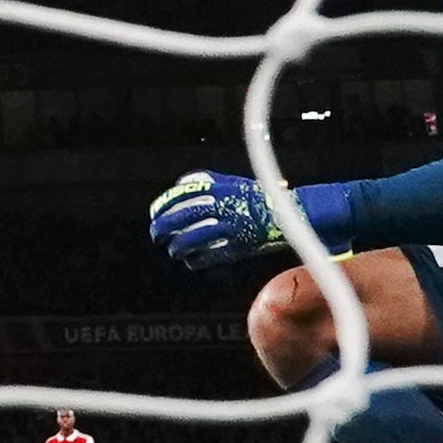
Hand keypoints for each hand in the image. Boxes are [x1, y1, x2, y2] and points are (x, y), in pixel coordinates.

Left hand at [147, 170, 284, 269]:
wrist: (287, 214)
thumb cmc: (256, 198)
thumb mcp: (231, 182)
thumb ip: (207, 182)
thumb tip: (179, 186)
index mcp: (220, 188)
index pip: (181, 195)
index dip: (163, 205)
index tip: (155, 213)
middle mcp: (223, 206)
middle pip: (182, 217)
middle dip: (163, 227)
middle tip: (156, 234)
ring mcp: (230, 228)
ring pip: (192, 239)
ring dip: (177, 247)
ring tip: (173, 250)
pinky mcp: (237, 247)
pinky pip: (208, 257)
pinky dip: (195, 260)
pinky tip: (191, 260)